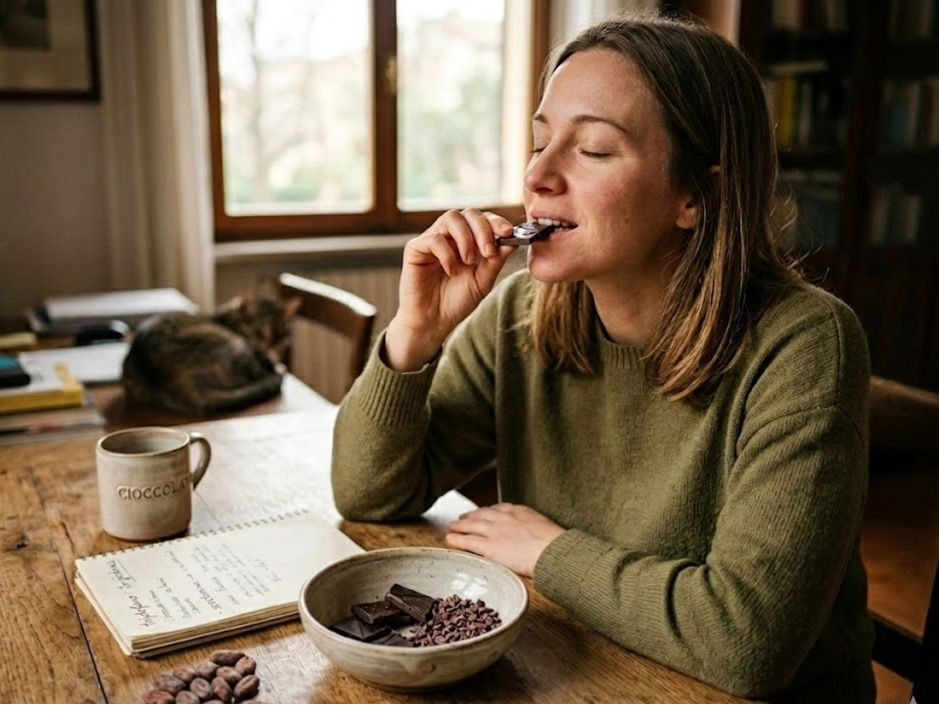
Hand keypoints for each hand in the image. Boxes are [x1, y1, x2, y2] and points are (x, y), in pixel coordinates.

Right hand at [384, 209, 515, 370]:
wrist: (433, 323)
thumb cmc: (456, 303)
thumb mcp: (482, 281)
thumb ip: (495, 261)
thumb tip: (511, 241)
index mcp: (467, 241)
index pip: (482, 219)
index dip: (495, 221)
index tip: (508, 233)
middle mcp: (449, 236)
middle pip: (468, 213)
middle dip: (483, 229)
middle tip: (489, 252)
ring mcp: (432, 240)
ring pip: (451, 218)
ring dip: (466, 238)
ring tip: (468, 262)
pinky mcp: (415, 249)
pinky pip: (434, 238)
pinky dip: (447, 254)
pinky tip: (451, 271)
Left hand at [446, 503, 564, 576]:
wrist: (551, 551)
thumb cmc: (554, 544)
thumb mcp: (544, 527)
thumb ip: (534, 527)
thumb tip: (535, 535)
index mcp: (518, 511)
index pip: (498, 508)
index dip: (488, 511)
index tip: (483, 512)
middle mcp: (503, 517)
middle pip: (482, 514)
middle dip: (471, 516)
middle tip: (462, 517)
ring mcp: (494, 531)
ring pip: (471, 525)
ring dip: (460, 525)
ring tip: (452, 527)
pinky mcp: (489, 546)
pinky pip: (468, 541)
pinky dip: (457, 539)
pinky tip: (450, 539)